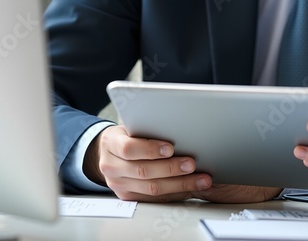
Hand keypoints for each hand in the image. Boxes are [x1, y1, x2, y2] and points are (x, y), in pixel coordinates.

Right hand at [86, 125, 280, 202]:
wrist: (105, 152)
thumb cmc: (132, 130)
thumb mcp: (137, 119)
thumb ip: (158, 119)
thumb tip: (192, 107)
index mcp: (114, 142)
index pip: (130, 146)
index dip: (151, 148)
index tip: (172, 145)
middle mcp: (114, 168)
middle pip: (146, 173)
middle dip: (174, 169)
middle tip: (197, 161)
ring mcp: (121, 187)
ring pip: (153, 190)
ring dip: (181, 183)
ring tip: (203, 174)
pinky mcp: (132, 200)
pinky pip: (157, 201)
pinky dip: (179, 193)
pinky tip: (197, 185)